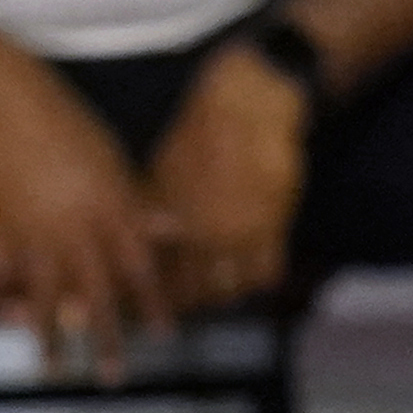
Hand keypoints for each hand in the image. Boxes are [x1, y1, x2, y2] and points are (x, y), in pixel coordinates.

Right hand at [0, 73, 163, 383]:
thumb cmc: (65, 126)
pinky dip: (0, 300)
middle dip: (106, 338)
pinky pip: (3, 275)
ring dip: (52, 340)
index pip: (139, 266)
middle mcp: (76, 227)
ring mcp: (36, 231)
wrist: (8, 101)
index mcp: (111, 208)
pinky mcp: (0, 228)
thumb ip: (135, 203)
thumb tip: (173, 230)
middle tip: (114, 378)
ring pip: (48, 297)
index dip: (152, 302)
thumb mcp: (110, 161)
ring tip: (55, 372)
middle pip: (97, 293)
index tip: (163, 336)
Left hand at [143, 48, 308, 311]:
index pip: (156, 276)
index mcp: (168, 217)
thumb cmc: (201, 131)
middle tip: (184, 310)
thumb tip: (138, 241)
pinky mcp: (274, 226)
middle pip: (192, 293)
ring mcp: (239, 233)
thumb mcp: (163, 168)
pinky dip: (258, 282)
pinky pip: (266, 273)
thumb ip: (151, 209)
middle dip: (187, 305)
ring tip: (219, 296)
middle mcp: (201, 232)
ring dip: (223, 297)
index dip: (153, 295)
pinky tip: (252, 280)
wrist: (250, 102)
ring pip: (229, 290)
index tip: (150, 302)